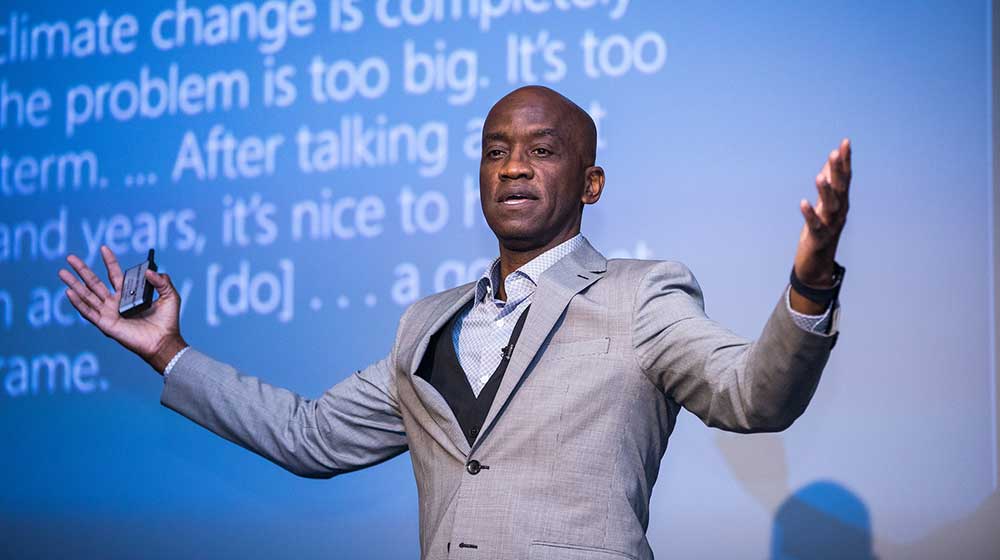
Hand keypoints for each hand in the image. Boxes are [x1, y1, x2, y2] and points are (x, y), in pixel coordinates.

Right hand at [58, 245, 186, 373]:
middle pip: (95, 283)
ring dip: (74, 284)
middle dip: (82, 270)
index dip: (109, 261)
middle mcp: (116, 302)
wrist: (164, 341)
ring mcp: (109, 313)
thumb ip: (162, 281)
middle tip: (70, 257)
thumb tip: (149, 271)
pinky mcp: (106, 324)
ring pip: (87, 295)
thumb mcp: (170, 296)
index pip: (115, 274)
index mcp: (129, 294)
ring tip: (62, 272)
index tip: (104, 248)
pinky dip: (78, 302)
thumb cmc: (168, 321)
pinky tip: (69, 291)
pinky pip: (88, 312)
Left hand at [790, 138, 851, 313]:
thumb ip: (829, 186)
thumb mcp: (825, 206)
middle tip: (835, 153)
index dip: (845, 160)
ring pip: (830, 207)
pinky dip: (810, 215)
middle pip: (841, 189)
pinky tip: (803, 203)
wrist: (817, 265)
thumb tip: (829, 165)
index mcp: (841, 203)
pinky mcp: (818, 239)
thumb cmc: (820, 232)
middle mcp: (839, 213)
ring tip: (819, 177)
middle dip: (838, 171)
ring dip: (825, 192)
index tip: (845, 142)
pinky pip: (815, 226)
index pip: (845, 178)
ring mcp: (830, 226)